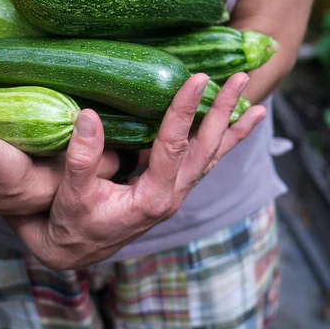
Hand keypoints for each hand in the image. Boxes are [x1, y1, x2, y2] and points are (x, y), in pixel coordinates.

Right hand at [5, 72, 266, 269]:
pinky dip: (219, 144)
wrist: (77, 250)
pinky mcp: (170, 188)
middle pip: (205, 149)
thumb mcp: (73, 193)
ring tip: (256, 107)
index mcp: (152, 197)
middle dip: (223, 112)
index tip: (198, 79)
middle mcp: (172, 195)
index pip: (173, 147)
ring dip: (231, 130)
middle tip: (241, 78)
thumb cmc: (73, 223)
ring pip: (209, 157)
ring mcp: (174, 192)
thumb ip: (82, 158)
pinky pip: (201, 163)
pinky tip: (231, 128)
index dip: (184, 111)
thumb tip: (89, 116)